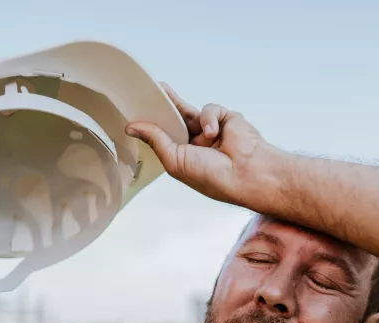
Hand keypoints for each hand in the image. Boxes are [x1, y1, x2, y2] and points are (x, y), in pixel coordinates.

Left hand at [125, 83, 274, 206]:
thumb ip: (155, 140)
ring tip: (204, 136)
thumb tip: (132, 127)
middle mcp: (198, 143)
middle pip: (177, 118)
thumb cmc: (213, 176)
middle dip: (166, 106)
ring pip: (193, 111)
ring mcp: (213, 130)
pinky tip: (215, 133)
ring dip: (195, 120)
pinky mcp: (227, 118)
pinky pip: (211, 109)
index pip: (165, 136)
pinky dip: (210, 119)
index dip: (153, 125)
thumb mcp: (175, 160)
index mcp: (185, 157)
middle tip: (152, 89)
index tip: (138, 113)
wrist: (247, 173)